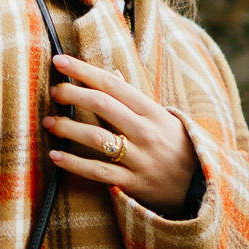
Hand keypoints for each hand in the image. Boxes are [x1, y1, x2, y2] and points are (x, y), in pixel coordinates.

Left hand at [45, 53, 195, 211]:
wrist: (199, 186)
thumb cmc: (176, 146)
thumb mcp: (163, 118)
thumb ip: (134, 98)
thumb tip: (111, 75)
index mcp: (153, 112)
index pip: (113, 85)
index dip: (84, 71)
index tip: (61, 62)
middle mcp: (146, 133)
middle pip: (103, 106)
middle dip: (73, 95)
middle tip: (54, 91)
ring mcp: (140, 159)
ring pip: (97, 139)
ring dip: (68, 128)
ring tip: (48, 122)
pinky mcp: (132, 184)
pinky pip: (98, 172)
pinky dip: (74, 164)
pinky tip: (55, 156)